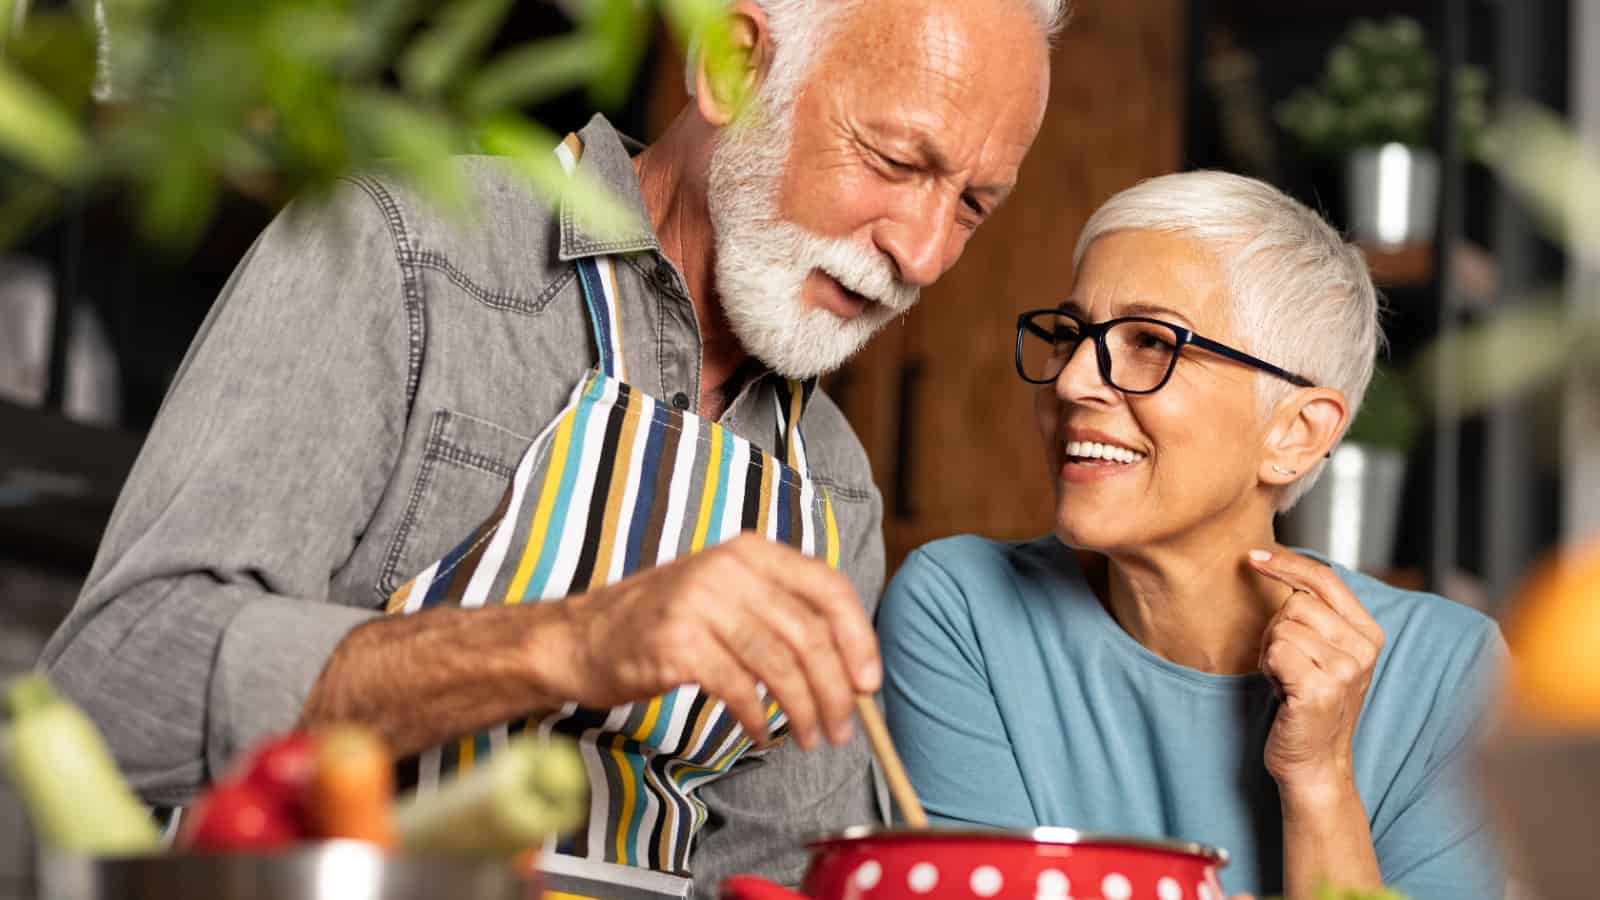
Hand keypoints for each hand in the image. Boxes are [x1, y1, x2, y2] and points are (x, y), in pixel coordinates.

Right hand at [545, 533, 879, 750]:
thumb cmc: (665, 623)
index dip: (858, 638)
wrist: (582, 638)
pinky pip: (739, 688)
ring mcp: (700, 602)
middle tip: (843, 728)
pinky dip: (757, 720)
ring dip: (803, 711)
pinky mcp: (676, 642)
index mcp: (750, 551)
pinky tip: (761, 735)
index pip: (827, 587)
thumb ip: (782, 614)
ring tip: (808, 738)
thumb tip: (852, 665)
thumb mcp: (727, 595)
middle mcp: (728, 567)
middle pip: (808, 634)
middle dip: (835, 690)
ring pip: (779, 664)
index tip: (869, 682)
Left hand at [1248, 549, 1384, 797]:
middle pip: (1294, 604)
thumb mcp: (1323, 653)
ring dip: (1271, 652)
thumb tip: (1276, 563)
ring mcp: (1345, 670)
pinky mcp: (1321, 689)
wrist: (1314, 763)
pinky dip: (1268, 668)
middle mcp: (1363, 649)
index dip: (1287, 563)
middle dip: (1276, 630)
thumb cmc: (1308, 703)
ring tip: (1287, 680)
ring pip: (1282, 627)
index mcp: (1368, 633)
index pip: (1325, 579)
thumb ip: (1316, 614)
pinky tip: (1283, 691)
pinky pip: (1275, 651)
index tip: (1254, 557)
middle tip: (1286, 665)